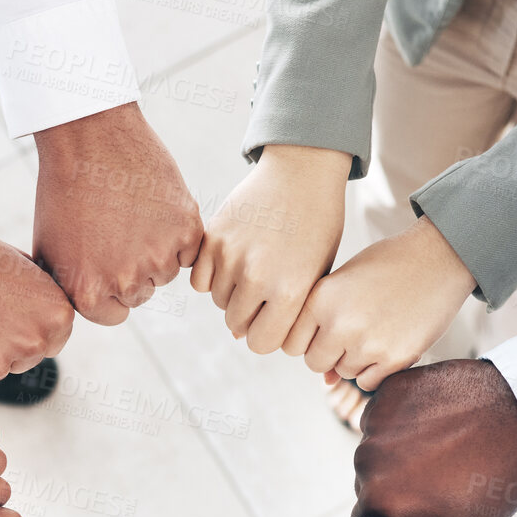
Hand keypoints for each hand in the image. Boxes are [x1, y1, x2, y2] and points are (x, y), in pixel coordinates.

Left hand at [33, 103, 203, 325]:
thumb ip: (70, 291)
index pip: (115, 313)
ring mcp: (159, 256)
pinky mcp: (186, 229)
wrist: (88, 138)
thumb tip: (86, 312)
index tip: (105, 258)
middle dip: (133, 268)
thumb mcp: (49, 251)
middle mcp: (126, 282)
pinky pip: (190, 248)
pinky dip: (178, 231)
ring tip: (133, 213)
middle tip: (118, 229)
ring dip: (157, 249)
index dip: (110, 286)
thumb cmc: (63, 192)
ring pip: (167, 271)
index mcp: (89, 294)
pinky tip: (153, 206)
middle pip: (142, 293)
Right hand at [191, 146, 350, 353]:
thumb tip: (238, 336)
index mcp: (290, 291)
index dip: (269, 334)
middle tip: (266, 290)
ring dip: (232, 293)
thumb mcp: (315, 274)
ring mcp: (231, 256)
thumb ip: (285, 313)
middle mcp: (257, 276)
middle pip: (238, 325)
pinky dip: (212, 277)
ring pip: (219, 301)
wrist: (302, 172)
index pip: (263, 344)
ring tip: (254, 267)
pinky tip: (233, 260)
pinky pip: (199, 281)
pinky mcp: (212, 238)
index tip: (277, 318)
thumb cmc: (316, 227)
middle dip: (250, 314)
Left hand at [284, 216, 475, 388]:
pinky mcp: (395, 358)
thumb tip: (325, 379)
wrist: (440, 257)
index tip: (325, 329)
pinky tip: (390, 340)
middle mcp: (339, 322)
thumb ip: (323, 323)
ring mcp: (367, 343)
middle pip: (315, 362)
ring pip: (343, 372)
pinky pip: (369, 382)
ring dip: (356, 359)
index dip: (308, 339)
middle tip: (354, 331)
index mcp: (321, 298)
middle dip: (330, 353)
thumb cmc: (388, 266)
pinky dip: (377, 369)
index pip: (292, 344)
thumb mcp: (345, 282)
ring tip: (378, 327)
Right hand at [353, 359, 516, 516]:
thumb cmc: (495, 481)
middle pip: (366, 482)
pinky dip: (401, 421)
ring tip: (440, 448)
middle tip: (438, 476)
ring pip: (373, 448)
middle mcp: (365, 460)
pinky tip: (436, 423)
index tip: (427, 505)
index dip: (397, 516)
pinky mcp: (388, 391)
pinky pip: (383, 415)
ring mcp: (375, 422)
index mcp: (380, 500)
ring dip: (396, 452)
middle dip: (393, 484)